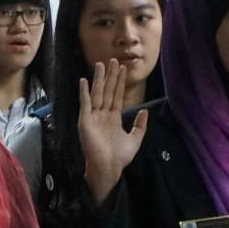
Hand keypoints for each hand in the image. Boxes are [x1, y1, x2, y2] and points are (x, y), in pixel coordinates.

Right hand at [77, 62, 149, 204]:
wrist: (109, 167)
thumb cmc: (120, 157)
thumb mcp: (135, 139)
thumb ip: (140, 125)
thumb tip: (145, 111)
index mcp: (114, 118)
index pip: (117, 96)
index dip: (120, 82)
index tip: (123, 68)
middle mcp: (103, 115)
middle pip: (108, 91)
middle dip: (111, 76)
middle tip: (113, 60)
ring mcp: (93, 117)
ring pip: (97, 94)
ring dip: (99, 79)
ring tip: (101, 64)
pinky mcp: (85, 121)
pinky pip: (85, 104)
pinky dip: (84, 92)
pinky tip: (84, 81)